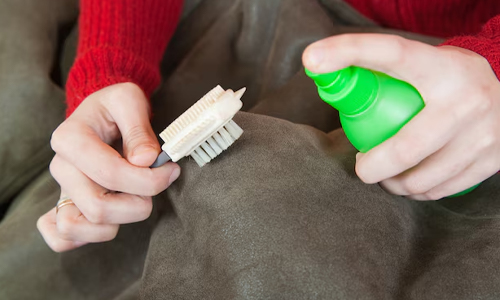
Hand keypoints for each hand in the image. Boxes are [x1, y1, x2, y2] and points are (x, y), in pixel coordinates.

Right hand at [37, 83, 179, 251]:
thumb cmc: (116, 105)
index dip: (148, 179)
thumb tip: (145, 160)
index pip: (110, 173)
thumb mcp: (129, 100)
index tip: (171, 170)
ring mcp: (61, 189)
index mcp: (70, 138)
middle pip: (97, 207)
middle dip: (139, 204)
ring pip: (76, 227)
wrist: (103, 112)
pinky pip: (60, 237)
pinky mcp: (65, 204)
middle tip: (158, 185)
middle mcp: (61, 166)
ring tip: (135, 203)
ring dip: (115, 224)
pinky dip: (84, 238)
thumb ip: (138, 128)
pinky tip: (110, 222)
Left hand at [303, 34, 499, 199]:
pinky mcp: (494, 159)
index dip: (348, 52)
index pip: (390, 53)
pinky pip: (442, 190)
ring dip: (394, 185)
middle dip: (373, 168)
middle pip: (406, 148)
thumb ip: (385, 73)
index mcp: (440, 68)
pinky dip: (419, 191)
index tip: (313, 59)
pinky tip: (412, 183)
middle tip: (362, 167)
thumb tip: (328, 81)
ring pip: (422, 179)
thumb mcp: (424, 65)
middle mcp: (466, 99)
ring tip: (386, 177)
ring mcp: (484, 133)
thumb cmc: (447, 81)